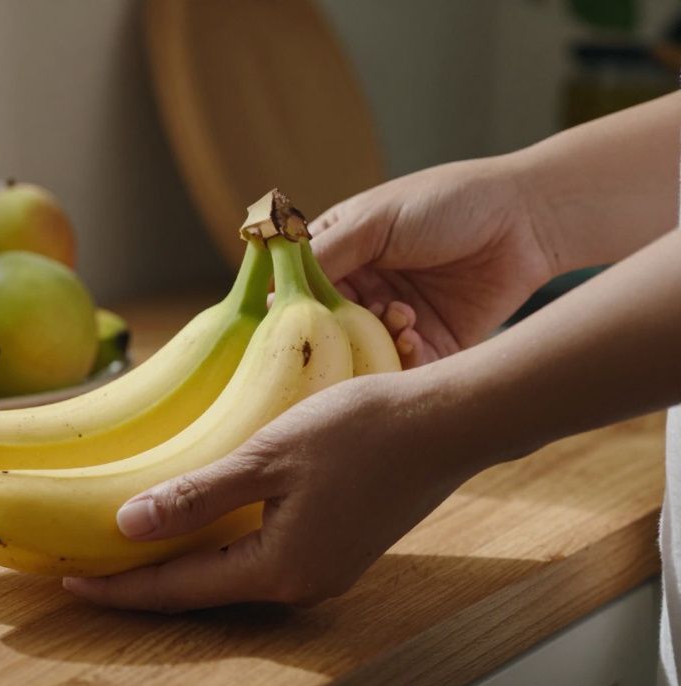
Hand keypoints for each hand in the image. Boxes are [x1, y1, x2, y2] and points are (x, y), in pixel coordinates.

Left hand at [63, 370, 481, 611]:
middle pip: (201, 592)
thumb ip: (196, 497)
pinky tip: (194, 525)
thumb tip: (126, 527)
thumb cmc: (363, 429)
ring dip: (178, 562)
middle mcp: (300, 585)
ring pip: (229, 575)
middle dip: (141, 581)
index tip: (68, 581)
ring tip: (126, 547)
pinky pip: (259, 558)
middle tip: (84, 566)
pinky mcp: (336, 548)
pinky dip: (217, 547)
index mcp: (279, 569)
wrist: (449, 423)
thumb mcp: (267, 455)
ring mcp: (322, 570)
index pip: (177, 589)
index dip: (119, 588)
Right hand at [311, 156, 555, 366]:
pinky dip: (401, 358)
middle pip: (326, 327)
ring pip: (361, 351)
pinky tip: (414, 335)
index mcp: (342, 252)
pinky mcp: (431, 345)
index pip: (297, 288)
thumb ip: (324, 254)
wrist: (528, 221)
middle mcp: (363, 288)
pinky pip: (402, 368)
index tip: (288, 320)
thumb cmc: (448, 203)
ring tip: (397, 319)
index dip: (291, 306)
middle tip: (340, 332)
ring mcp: (395, 319)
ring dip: (371, 341)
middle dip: (333, 332)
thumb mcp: (375, 221)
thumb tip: (272, 291)